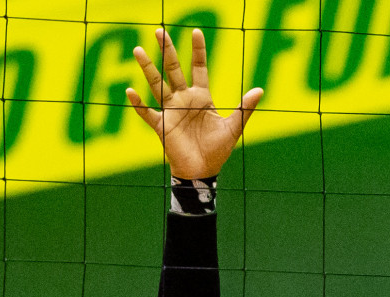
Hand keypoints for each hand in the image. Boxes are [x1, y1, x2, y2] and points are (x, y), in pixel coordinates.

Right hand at [127, 28, 263, 179]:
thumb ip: (244, 108)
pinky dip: (138, 104)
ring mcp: (171, 112)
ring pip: (157, 85)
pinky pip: (147, 113)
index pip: (199, 68)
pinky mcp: (162, 126)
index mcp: (202, 97)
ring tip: (138, 50)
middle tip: (159, 30)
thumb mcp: (233, 128)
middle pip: (173, 69)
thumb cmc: (217, 151)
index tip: (196, 31)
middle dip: (167, 51)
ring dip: (148, 69)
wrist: (202, 172)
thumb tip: (260, 90)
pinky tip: (130, 91)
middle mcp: (184, 100)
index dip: (198, 51)